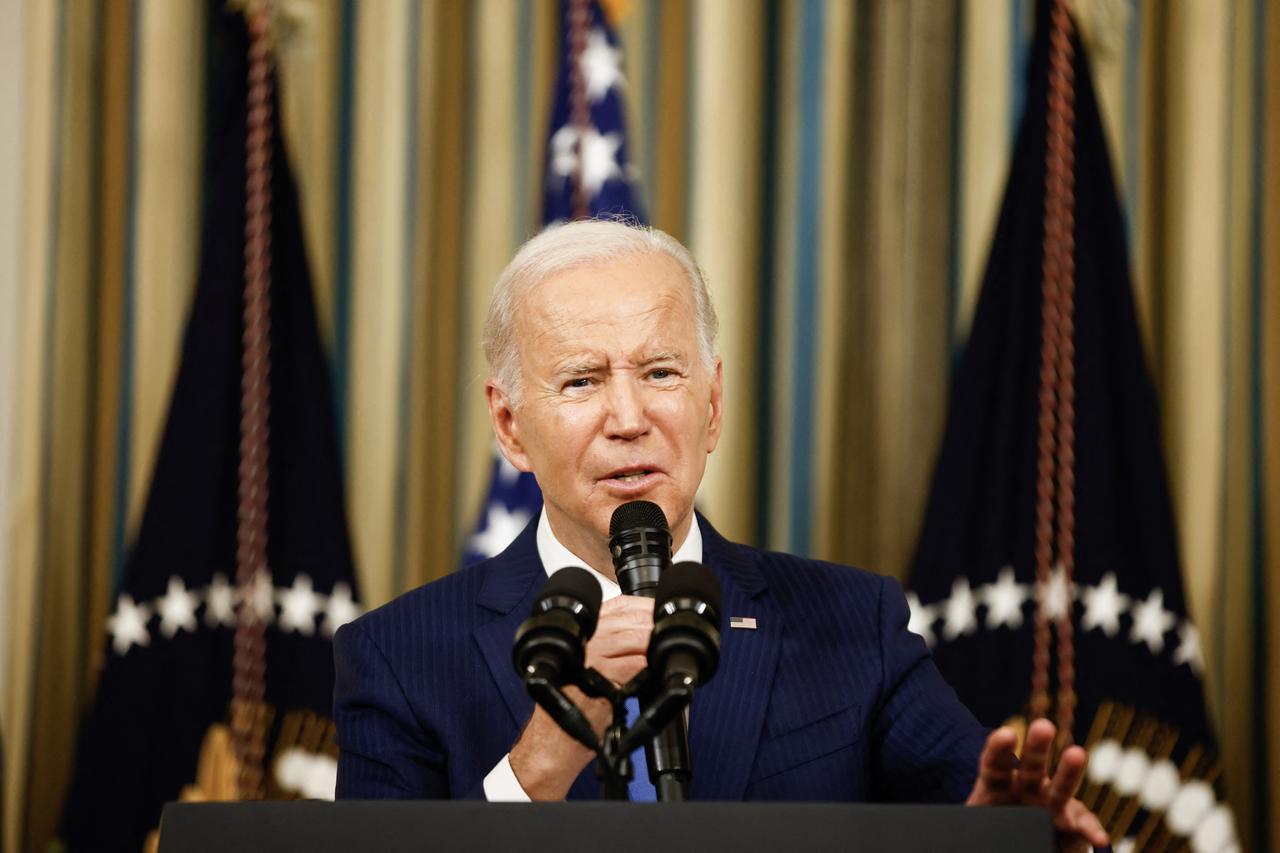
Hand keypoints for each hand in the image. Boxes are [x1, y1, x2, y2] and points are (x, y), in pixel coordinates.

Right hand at [509, 595, 653, 798]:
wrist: (555, 739)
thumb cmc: (575, 705)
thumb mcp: (590, 664)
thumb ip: (613, 644)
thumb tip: (649, 633)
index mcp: (582, 631)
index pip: (620, 604)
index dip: (646, 606)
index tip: (661, 611)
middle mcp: (584, 638)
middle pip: (631, 618)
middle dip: (655, 624)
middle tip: (671, 633)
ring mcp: (590, 655)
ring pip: (636, 638)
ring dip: (655, 644)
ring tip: (666, 651)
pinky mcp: (599, 676)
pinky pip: (635, 664)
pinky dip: (650, 665)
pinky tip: (655, 669)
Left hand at [966, 718, 1108, 851]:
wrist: (1021, 840)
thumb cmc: (992, 828)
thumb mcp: (977, 821)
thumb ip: (972, 818)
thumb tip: (942, 829)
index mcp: (996, 786)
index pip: (994, 765)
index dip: (998, 750)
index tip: (1005, 734)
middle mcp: (1025, 789)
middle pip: (1029, 767)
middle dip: (1035, 747)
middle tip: (1043, 725)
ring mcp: (1050, 805)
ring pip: (1059, 789)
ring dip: (1068, 772)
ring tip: (1077, 753)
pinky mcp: (1070, 825)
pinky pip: (1081, 826)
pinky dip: (1090, 831)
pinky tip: (1098, 838)